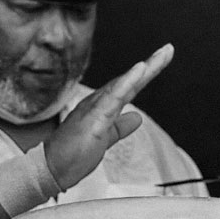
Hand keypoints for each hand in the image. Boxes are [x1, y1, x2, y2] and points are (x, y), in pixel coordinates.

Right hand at [46, 43, 174, 191]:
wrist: (51, 169)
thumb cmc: (71, 155)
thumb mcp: (105, 138)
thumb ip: (120, 127)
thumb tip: (137, 118)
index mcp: (102, 107)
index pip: (128, 87)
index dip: (146, 74)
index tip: (161, 60)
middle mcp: (98, 102)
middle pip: (128, 81)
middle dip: (150, 65)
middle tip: (168, 49)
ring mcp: (95, 109)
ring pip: (122, 85)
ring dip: (141, 70)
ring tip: (159, 56)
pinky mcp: (93, 118)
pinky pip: (112, 98)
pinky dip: (126, 83)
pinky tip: (139, 71)